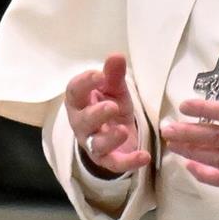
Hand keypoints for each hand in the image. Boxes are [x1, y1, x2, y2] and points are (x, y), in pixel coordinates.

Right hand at [65, 54, 151, 177]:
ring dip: (109, 138)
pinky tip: (143, 156)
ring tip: (123, 130)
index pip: (74, 92)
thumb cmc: (110, 107)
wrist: (117, 135)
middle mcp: (82, 124)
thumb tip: (116, 55)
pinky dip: (129, 162)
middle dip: (96, 113)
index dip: (84, 83)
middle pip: (83, 120)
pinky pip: (115, 163)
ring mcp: (93, 144)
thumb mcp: (114, 90)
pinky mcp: (107, 160)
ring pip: (96, 144)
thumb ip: (114, 75)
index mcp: (80, 102)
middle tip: (112, 106)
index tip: (99, 74)